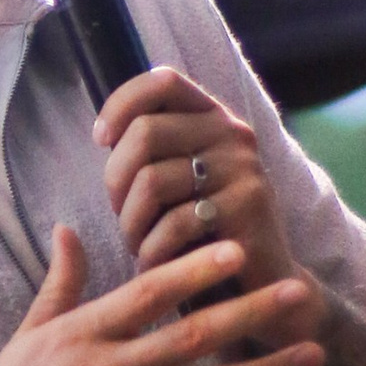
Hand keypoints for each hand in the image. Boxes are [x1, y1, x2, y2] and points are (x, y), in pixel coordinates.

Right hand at [0, 224, 326, 365]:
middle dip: (250, 314)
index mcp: (84, 336)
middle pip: (192, 337)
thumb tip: (66, 229)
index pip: (146, 294)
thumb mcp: (28, 337)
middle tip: (298, 293)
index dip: (192, 270)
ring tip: (312, 354)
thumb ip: (60, 284)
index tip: (235, 249)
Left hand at [95, 69, 294, 294]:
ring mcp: (243, 171)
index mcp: (214, 118)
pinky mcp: (247, 212)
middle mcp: (233, 136)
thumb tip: (105, 133)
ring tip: (136, 244)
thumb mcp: (184, 180)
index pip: (163, 82)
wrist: (264, 284)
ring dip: (130, 222)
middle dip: (115, 180)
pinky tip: (153, 263)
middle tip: (121, 214)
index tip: (102, 140)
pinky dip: (151, 251)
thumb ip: (155, 150)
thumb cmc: (207, 233)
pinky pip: (174, 224)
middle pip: (145, 132)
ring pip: (151, 180)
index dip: (121, 103)